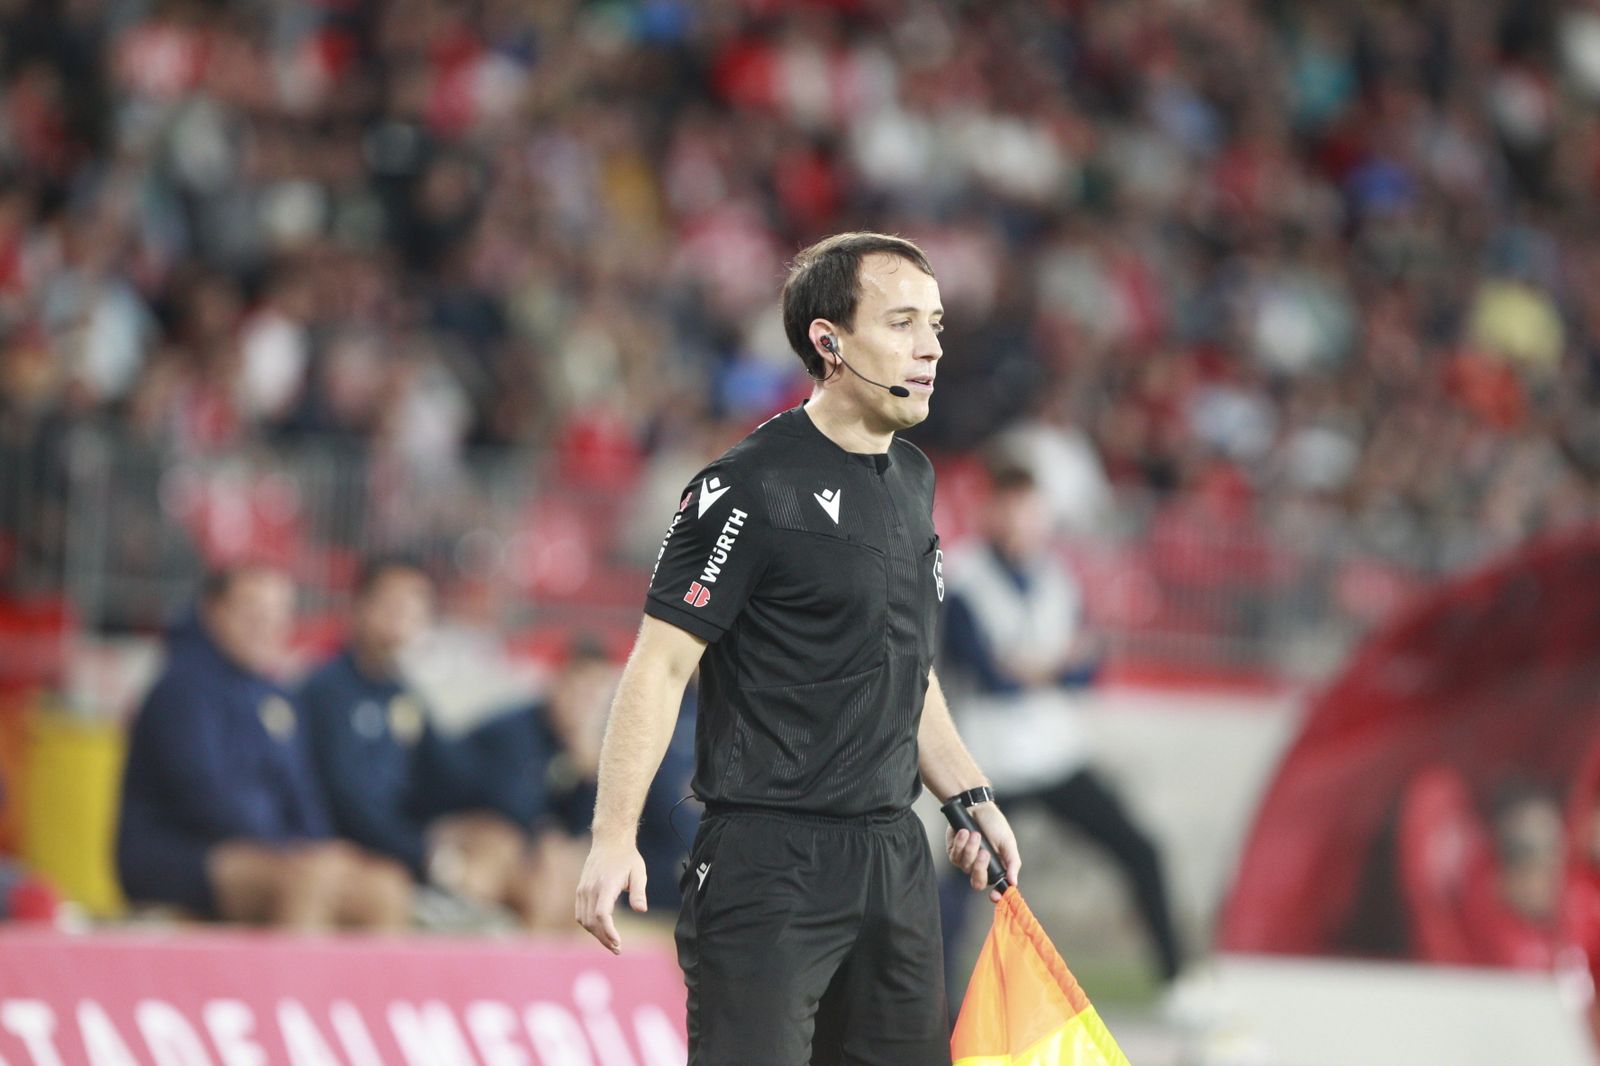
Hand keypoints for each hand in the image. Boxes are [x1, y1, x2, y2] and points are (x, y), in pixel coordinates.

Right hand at [574, 834, 647, 953]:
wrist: (609, 841)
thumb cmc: (627, 857)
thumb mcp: (639, 872)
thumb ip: (639, 892)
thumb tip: (641, 910)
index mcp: (605, 885)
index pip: (601, 915)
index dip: (608, 932)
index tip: (618, 943)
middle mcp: (590, 889)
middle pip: (591, 922)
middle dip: (604, 938)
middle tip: (618, 949)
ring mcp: (582, 889)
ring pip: (583, 920)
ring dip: (596, 934)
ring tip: (611, 942)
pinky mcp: (580, 890)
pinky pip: (580, 913)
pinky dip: (588, 925)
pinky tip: (600, 930)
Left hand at [945, 804, 1020, 902]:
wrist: (976, 806)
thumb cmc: (994, 824)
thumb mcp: (1008, 842)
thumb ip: (1012, 862)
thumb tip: (1014, 882)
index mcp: (995, 867)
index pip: (995, 888)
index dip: (995, 895)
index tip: (995, 896)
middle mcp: (980, 867)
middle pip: (977, 882)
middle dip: (980, 867)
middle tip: (984, 852)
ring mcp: (966, 861)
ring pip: (965, 866)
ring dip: (970, 848)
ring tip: (975, 834)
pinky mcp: (953, 852)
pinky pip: (955, 855)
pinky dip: (960, 842)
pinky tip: (964, 831)